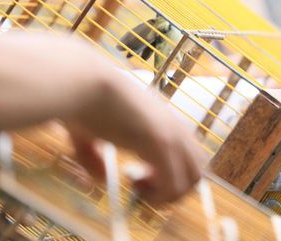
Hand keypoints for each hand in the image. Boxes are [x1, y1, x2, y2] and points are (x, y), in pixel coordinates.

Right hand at [71, 68, 208, 203]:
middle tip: (143, 186)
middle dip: (175, 187)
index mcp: (162, 119)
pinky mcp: (161, 141)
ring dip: (170, 194)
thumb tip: (102, 178)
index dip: (170, 173)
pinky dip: (159, 197)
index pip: (189, 153)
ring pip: (194, 178)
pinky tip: (135, 186)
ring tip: (140, 188)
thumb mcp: (87, 134)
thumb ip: (93, 157)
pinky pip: (174, 184)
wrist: (83, 83)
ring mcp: (170, 133)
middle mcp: (173, 125)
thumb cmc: (82, 103)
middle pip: (199, 168)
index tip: (139, 177)